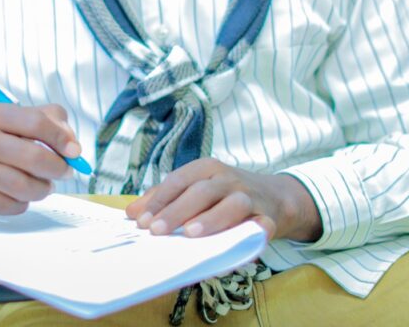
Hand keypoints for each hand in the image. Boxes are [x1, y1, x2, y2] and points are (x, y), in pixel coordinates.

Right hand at [0, 103, 80, 213]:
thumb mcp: (8, 115)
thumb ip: (46, 119)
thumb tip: (73, 146)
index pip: (37, 123)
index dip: (62, 138)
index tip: (74, 151)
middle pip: (34, 158)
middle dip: (58, 169)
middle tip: (64, 172)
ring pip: (25, 187)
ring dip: (44, 189)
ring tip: (43, 184)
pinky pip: (12, 206)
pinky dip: (24, 202)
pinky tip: (20, 193)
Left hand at [123, 158, 322, 241]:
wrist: (276, 197)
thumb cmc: (225, 195)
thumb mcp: (196, 189)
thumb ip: (165, 200)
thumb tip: (132, 214)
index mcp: (206, 168)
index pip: (178, 181)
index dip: (159, 200)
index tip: (140, 221)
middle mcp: (228, 179)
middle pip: (201, 192)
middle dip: (177, 211)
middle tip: (156, 231)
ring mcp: (250, 197)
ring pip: (231, 204)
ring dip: (211, 219)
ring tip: (191, 234)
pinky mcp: (268, 217)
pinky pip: (260, 226)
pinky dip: (252, 232)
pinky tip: (241, 240)